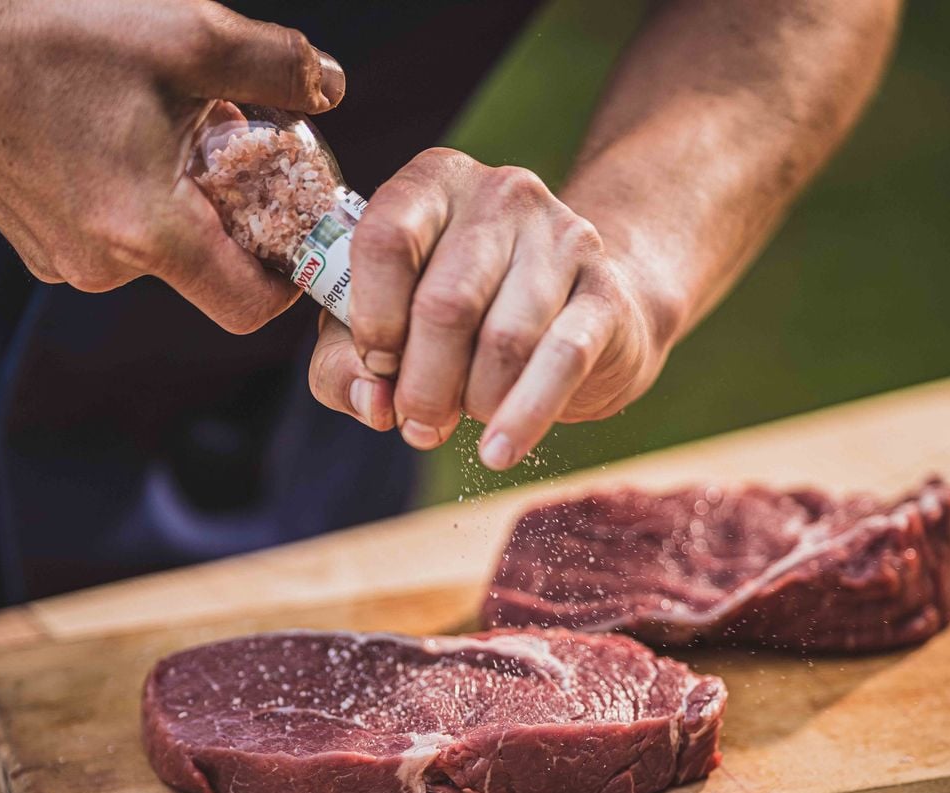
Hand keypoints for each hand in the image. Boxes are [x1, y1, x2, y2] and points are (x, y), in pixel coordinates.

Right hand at [0, 0, 343, 332]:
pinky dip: (129, 204)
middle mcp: (104, 265)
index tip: (294, 237)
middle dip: (232, 225)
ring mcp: (61, 260)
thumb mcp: (189, 36)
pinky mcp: (32, 243)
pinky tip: (114, 143)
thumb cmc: (58, 24)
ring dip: (178, 208)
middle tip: (234, 159)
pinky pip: (106, 241)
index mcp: (150, 231)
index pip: (248, 309)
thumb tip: (333, 86)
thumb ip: (277, 67)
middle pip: (204, 276)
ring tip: (164, 135)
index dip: (285, 283)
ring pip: (155, 255)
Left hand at [307, 148, 664, 469]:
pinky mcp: (604, 293)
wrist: (580, 313)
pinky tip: (500, 452)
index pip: (387, 240)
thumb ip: (345, 365)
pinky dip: (523, 417)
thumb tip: (372, 401)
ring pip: (504, 341)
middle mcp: (501, 194)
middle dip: (423, 385)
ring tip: (471, 413)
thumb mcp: (383, 329)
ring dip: (475, 402)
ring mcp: (562, 237)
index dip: (374, 320)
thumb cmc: (464, 319)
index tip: (379, 365)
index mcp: (434, 183)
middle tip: (420, 421)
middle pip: (446, 305)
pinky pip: (561, 361)